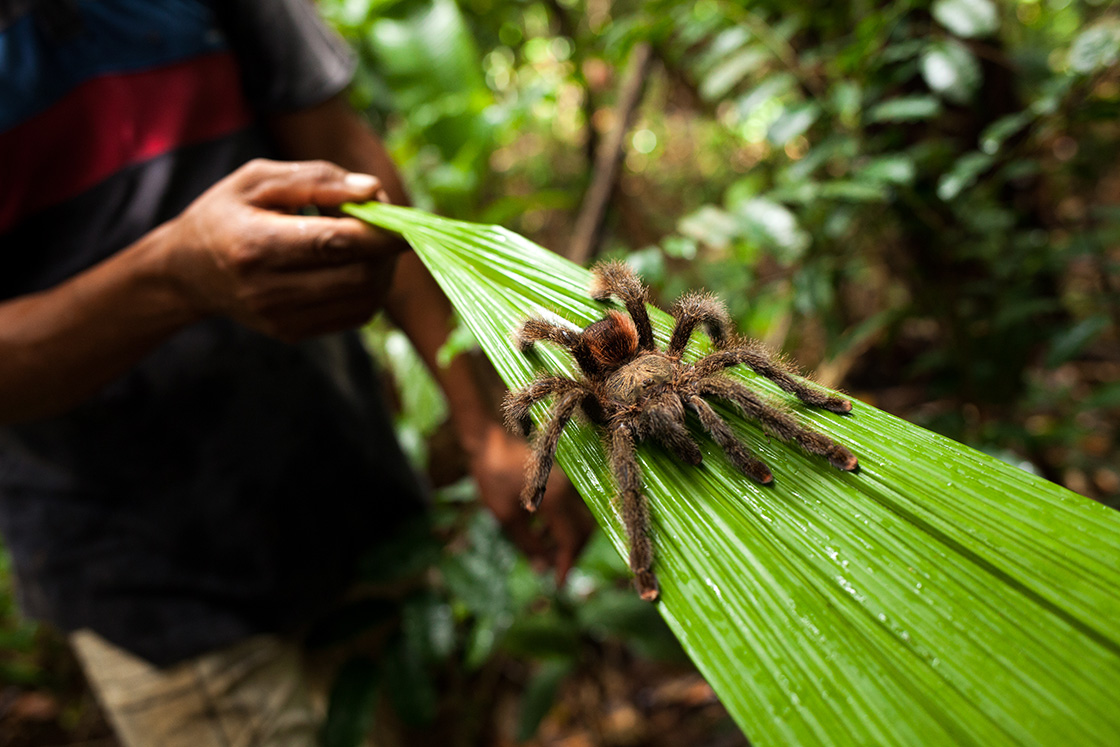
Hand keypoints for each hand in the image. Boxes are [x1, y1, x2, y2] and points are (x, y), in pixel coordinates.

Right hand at [166, 158, 404, 340]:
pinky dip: (369, 287)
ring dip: (382, 268)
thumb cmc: (225, 214)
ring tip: (364, 240)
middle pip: (358, 274)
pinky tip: (353, 264)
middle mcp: (268, 290)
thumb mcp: (257, 180)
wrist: (186, 272)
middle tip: (382, 221)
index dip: (380, 231)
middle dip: (385, 248)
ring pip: (364, 298)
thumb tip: (373, 190)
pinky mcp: (294, 333)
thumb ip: (316, 179)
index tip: (403, 216)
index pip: (335, 242)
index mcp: (255, 245)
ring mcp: (282, 318)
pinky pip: (356, 314)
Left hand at [469, 423, 593, 585]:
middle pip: (583, 531)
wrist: (491, 435)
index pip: (572, 541)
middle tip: (553, 570)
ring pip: (580, 519)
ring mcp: (570, 481)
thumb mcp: (505, 517)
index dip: (566, 565)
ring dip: (566, 539)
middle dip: (570, 554)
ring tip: (543, 551)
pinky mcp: (564, 476)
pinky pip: (571, 506)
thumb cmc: (493, 475)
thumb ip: (528, 545)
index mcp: (557, 501)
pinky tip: (541, 529)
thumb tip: (542, 570)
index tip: (557, 583)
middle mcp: (571, 490)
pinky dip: (561, 523)